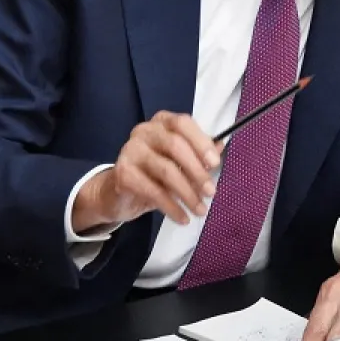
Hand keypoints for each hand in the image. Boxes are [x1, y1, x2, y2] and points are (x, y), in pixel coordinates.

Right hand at [72, 111, 219, 230]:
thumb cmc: (154, 173)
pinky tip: (182, 218)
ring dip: (187, 193)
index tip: (215, 163)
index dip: (201, 142)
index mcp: (162, 122)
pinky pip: (152, 191)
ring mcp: (130, 150)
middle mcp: (144, 131)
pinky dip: (171, 207)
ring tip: (200, 210)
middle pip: (175, 145)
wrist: (119, 193)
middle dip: (197, 171)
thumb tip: (220, 148)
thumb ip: (199, 154)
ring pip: (166, 169)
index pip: (183, 123)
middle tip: (211, 192)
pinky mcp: (122, 173)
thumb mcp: (179, 163)